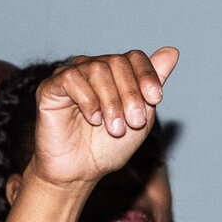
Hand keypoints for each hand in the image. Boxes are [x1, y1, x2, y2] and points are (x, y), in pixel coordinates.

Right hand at [25, 50, 179, 189]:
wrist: (82, 171)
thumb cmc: (110, 146)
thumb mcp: (142, 116)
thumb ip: (154, 84)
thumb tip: (172, 51)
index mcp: (115, 73)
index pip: (134, 57)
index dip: (147, 75)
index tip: (156, 99)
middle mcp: (92, 68)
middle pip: (117, 62)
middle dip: (131, 93)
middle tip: (133, 122)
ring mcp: (70, 75)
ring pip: (96, 68)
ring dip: (111, 101)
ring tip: (114, 128)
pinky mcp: (50, 87)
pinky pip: (71, 78)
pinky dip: (87, 99)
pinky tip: (93, 119)